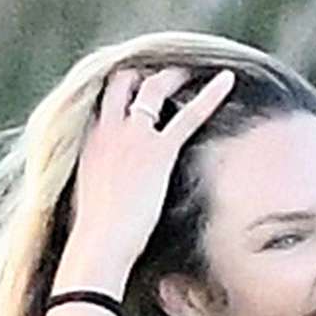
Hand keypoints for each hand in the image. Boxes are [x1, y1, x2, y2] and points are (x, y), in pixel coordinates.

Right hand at [66, 65, 235, 277]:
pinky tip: (228, 79)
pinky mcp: (159, 151)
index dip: (120, 90)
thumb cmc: (92, 236)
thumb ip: (100, 185)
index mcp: (88, 142)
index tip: (133, 89)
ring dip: (174, 76)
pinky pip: (190, 115)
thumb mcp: (88, 201)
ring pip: (155, 87)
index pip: (103, 100)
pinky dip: (211, 94)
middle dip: (143, 73)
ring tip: (191, 71)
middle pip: (123, 81)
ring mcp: (134, 137)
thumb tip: (110, 198)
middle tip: (164, 75)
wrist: (97, 245)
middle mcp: (108, 130)